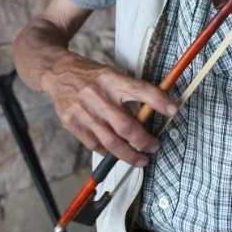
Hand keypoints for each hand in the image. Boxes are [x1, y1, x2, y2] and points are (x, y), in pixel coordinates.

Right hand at [13, 0, 178, 167]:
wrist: (57, 72)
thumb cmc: (91, 76)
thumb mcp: (112, 75)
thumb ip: (129, 92)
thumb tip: (157, 109)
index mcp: (111, 79)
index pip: (140, 90)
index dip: (159, 100)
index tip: (174, 110)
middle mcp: (98, 96)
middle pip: (126, 126)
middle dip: (144, 141)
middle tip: (154, 147)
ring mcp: (83, 111)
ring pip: (111, 142)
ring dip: (129, 154)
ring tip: (141, 159)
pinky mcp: (71, 123)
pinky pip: (95, 145)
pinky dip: (108, 151)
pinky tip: (117, 152)